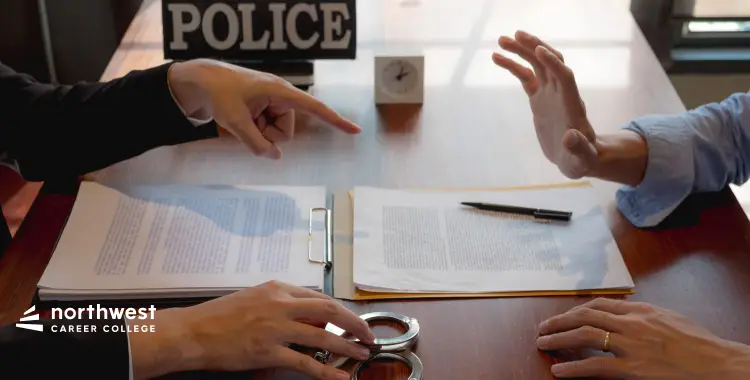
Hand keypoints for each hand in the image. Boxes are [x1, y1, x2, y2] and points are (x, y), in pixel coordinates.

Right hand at [130, 281, 374, 379]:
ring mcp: (275, 328)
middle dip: (353, 322)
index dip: (338, 311)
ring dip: (347, 346)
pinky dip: (326, 372)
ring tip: (362, 354)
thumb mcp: (253, 299)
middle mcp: (280, 304)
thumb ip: (279, 304)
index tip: (349, 321)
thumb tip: (305, 318)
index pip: (317, 296)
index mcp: (276, 288)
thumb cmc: (217, 316)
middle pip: (329, 310)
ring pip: (323, 336)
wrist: (191, 332)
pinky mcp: (268, 352)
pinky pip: (305, 363)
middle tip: (367, 334)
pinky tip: (339, 377)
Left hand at [168, 59, 361, 159]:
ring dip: (259, 132)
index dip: (336, 121)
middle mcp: (282, 97)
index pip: (314, 108)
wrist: (201, 81)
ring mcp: (274, 103)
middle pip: (286, 132)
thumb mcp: (235, 122)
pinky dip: (255, 129)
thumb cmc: (219, 94)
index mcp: (281, 92)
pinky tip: (242, 117)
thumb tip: (276, 157)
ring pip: (277, 133)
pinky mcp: (266, 109)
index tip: (356, 131)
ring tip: (241, 118)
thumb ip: (256, 144)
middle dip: (268, 135)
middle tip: (245, 122)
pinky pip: (268, 130)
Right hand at [492, 30, 596, 178]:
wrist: (577, 156)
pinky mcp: (539, 98)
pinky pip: (525, 76)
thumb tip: (570, 138)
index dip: (553, 63)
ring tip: (501, 41)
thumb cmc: (582, 159)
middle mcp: (562, 93)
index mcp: (572, 105)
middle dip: (534, 48)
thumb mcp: (582, 158)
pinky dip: (513, 65)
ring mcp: (550, 93)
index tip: (538, 50)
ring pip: (536, 64)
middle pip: (550, 63)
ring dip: (521, 50)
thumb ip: (578, 148)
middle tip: (514, 36)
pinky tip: (497, 57)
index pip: (565, 77)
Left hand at [536, 298, 749, 378]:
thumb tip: (624, 314)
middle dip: (560, 321)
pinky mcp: (633, 369)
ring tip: (542, 343)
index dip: (577, 310)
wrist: (718, 364)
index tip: (565, 316)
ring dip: (559, 338)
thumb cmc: (700, 345)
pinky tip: (559, 370)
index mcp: (642, 311)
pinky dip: (573, 366)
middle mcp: (633, 323)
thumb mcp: (670, 319)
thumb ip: (644, 315)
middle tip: (543, 328)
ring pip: (585, 334)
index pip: (600, 305)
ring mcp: (632, 345)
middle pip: (586, 315)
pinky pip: (595, 365)